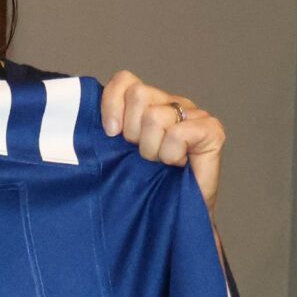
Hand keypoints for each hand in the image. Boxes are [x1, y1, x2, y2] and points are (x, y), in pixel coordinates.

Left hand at [100, 71, 225, 212]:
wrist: (170, 217)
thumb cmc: (142, 186)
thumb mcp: (113, 152)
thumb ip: (105, 126)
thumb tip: (84, 110)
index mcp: (148, 103)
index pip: (125, 80)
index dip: (111, 105)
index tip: (111, 134)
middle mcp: (172, 103)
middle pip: (138, 94)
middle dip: (132, 132)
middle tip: (142, 154)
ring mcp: (194, 114)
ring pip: (155, 116)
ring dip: (152, 149)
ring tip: (160, 162)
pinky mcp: (212, 130)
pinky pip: (178, 133)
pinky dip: (172, 155)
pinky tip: (177, 164)